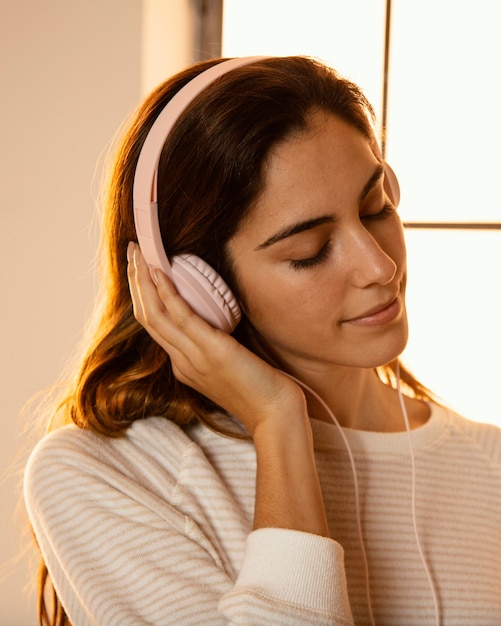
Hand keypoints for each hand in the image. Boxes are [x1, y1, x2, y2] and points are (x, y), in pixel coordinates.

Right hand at [127, 243, 305, 435]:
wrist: (276, 415)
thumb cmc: (260, 390)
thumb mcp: (228, 366)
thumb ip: (214, 346)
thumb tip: (213, 322)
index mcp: (184, 365)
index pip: (154, 326)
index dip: (143, 296)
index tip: (140, 270)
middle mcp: (182, 361)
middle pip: (147, 317)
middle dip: (136, 282)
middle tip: (132, 252)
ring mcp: (193, 358)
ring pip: (155, 315)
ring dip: (144, 281)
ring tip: (138, 254)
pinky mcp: (211, 351)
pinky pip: (181, 318)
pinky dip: (167, 293)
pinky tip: (161, 273)